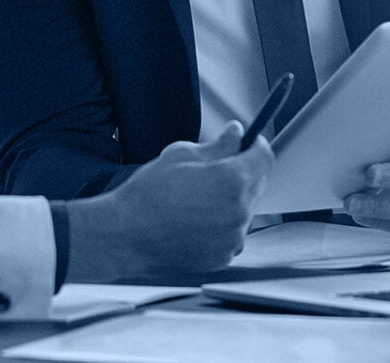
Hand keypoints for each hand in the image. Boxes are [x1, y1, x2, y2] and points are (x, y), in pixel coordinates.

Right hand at [66, 122, 273, 282]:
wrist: (125, 235)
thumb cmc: (147, 195)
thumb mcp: (180, 156)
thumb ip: (217, 145)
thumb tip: (235, 134)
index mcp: (231, 179)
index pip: (264, 157)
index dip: (257, 146)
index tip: (250, 144)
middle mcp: (239, 210)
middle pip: (257, 184)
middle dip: (242, 173)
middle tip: (214, 171)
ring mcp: (232, 236)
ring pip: (244, 211)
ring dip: (231, 202)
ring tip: (196, 201)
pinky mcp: (223, 256)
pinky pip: (232, 235)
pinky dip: (221, 227)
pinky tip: (195, 222)